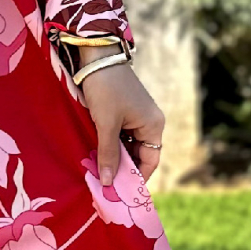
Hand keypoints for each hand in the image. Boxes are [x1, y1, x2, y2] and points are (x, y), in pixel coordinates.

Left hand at [77, 52, 164, 184]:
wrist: (96, 56)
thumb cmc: (106, 89)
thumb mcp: (106, 123)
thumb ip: (108, 154)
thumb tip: (107, 183)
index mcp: (154, 125)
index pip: (150, 161)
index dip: (136, 178)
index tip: (120, 192)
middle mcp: (149, 122)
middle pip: (138, 154)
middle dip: (122, 168)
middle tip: (105, 184)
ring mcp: (136, 116)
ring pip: (127, 145)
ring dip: (114, 155)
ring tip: (99, 171)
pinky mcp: (123, 110)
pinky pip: (120, 134)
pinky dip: (110, 143)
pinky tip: (97, 152)